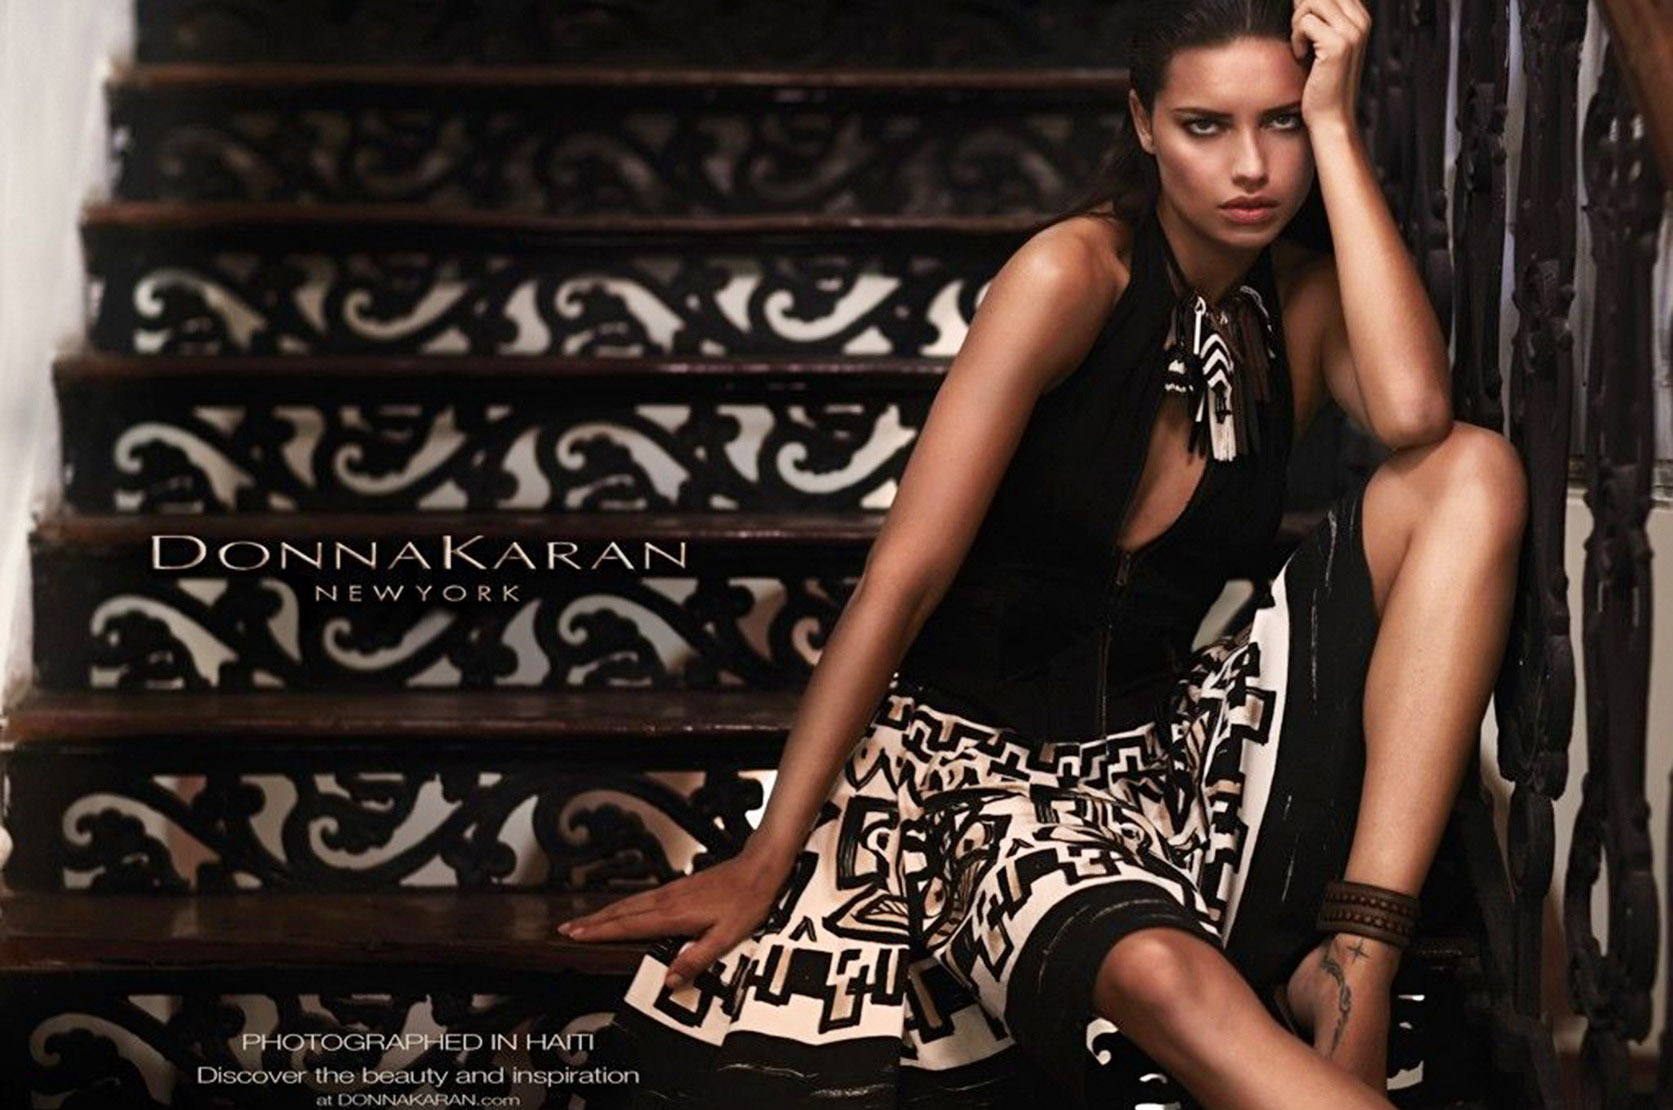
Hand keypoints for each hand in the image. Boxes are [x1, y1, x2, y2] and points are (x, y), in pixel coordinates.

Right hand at [557, 851, 791, 989]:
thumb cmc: (746, 902)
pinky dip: (622, 905)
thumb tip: (670, 980)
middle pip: (621, 912)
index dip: (601, 932)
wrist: (760, 867)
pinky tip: (621, 909)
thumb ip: (697, 959)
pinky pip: (641, 898)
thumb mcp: (727, 937)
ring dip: (604, 913)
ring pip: (629, 903)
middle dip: (592, 922)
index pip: (629, 926)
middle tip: (564, 930)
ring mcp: (672, 891)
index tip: (575, 936)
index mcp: (674, 915)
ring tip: (584, 921)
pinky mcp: (679, 887)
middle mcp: (667, 900)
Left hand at [1290, 0, 1369, 131]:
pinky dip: (1296, 38)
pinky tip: (1302, 54)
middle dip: (1302, 8)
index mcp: (1360, 18)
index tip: (1303, 23)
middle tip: (1300, 32)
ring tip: (1301, 43)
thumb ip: (1321, 17)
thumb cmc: (1323, 82)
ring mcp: (1352, 33)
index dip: (1311, 1)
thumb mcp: (1325, 43)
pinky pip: (1306, 22)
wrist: (1331, 115)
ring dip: (1298, 21)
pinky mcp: (1338, 46)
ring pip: (1313, 1)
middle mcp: (1360, 22)